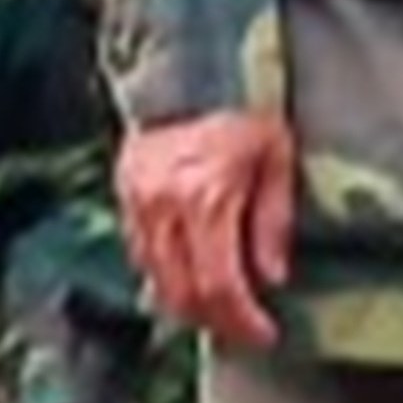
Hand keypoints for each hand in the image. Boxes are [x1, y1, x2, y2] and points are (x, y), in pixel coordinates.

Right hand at [116, 108, 297, 350]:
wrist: (192, 69)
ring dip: (190, 306)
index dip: (243, 320)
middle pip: (184, 294)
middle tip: (246, 331)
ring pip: (158, 281)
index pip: (219, 285)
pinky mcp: (125, 196)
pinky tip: (193, 276)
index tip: (266, 334)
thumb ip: (273, 223)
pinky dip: (167, 277)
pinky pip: (142, 255)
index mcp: (205, 197)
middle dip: (218, 322)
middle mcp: (164, 206)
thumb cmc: (242, 111)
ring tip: (222, 310)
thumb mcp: (277, 160)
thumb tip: (272, 278)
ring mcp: (138, 202)